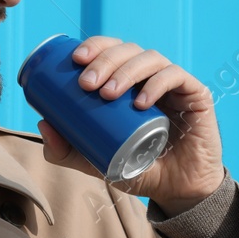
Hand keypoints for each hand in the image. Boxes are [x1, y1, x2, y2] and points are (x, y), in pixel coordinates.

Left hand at [36, 36, 224, 214]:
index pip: (111, 51)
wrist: (178, 190)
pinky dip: (157, 83)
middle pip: (127, 50)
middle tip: (86, 83)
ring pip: (150, 58)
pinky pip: (176, 76)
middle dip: (104, 60)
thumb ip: (68, 150)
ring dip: (126, 70)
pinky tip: (141, 101)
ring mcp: (174, 84)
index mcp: (129, 82)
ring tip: (108, 93)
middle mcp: (151, 77)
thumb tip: (42, 122)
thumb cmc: (140, 169)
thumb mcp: (97, 161)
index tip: (75, 60)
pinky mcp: (196, 95)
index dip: (95, 47)